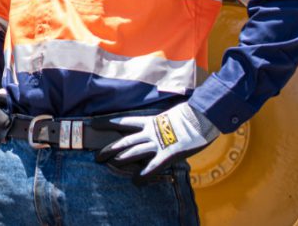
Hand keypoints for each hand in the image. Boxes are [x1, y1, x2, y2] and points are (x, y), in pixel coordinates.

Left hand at [95, 102, 219, 178]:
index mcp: (151, 121)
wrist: (203, 116)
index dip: (108, 122)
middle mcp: (151, 132)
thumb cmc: (192, 114)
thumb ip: (164, 123)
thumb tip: (165, 125)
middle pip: (125, 140)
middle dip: (110, 149)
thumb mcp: (173, 114)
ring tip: (109, 165)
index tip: (94, 123)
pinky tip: (136, 182)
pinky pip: (153, 167)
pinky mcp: (168, 154)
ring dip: (121, 159)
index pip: (125, 121)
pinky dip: (144, 175)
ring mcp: (158, 143)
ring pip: (134, 152)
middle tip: (97, 156)